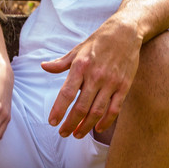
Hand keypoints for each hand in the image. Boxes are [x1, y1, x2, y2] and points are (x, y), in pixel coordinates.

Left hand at [41, 21, 140, 138]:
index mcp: (81, 66)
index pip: (67, 93)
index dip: (59, 110)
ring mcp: (111, 82)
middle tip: (63, 133)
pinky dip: (106, 122)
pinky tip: (97, 128)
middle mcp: (96, 75)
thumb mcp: (77, 49)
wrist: (125, 32)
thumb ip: (61, 63)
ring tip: (77, 134)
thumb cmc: (98, 41)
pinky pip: (115, 109)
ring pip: (97, 111)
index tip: (52, 122)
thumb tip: (43, 66)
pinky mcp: (124, 86)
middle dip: (70, 123)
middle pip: (81, 107)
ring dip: (86, 126)